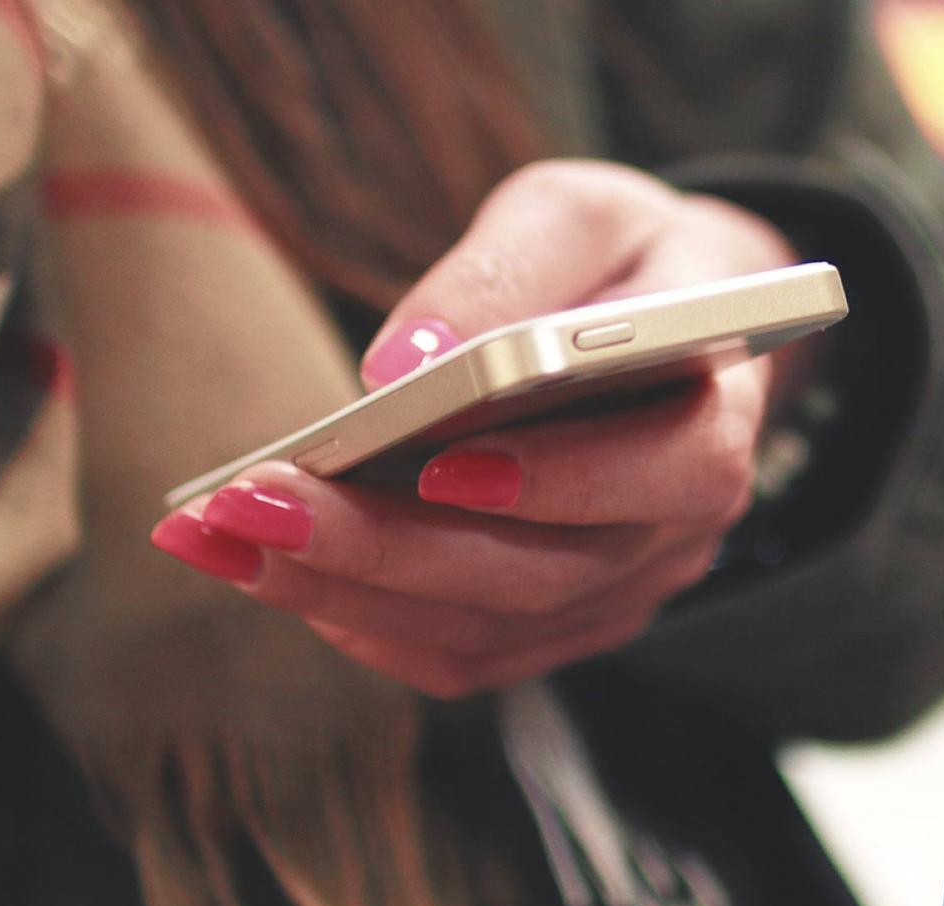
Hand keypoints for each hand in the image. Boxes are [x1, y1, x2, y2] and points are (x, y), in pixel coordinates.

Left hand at [151, 161, 795, 696]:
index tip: (438, 461)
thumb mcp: (578, 213)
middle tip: (257, 503)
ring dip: (347, 593)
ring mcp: (625, 587)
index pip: (674, 471)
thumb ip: (506, 268)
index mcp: (719, 415)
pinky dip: (366, 624)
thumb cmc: (624, 259)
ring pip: (491, 630)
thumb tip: (402, 364)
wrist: (665, 322)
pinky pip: (466, 655)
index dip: (564, 480)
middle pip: (548, 573)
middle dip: (391, 548)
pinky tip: (275, 572)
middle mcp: (683, 528)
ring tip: (224, 534)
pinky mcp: (566, 620)